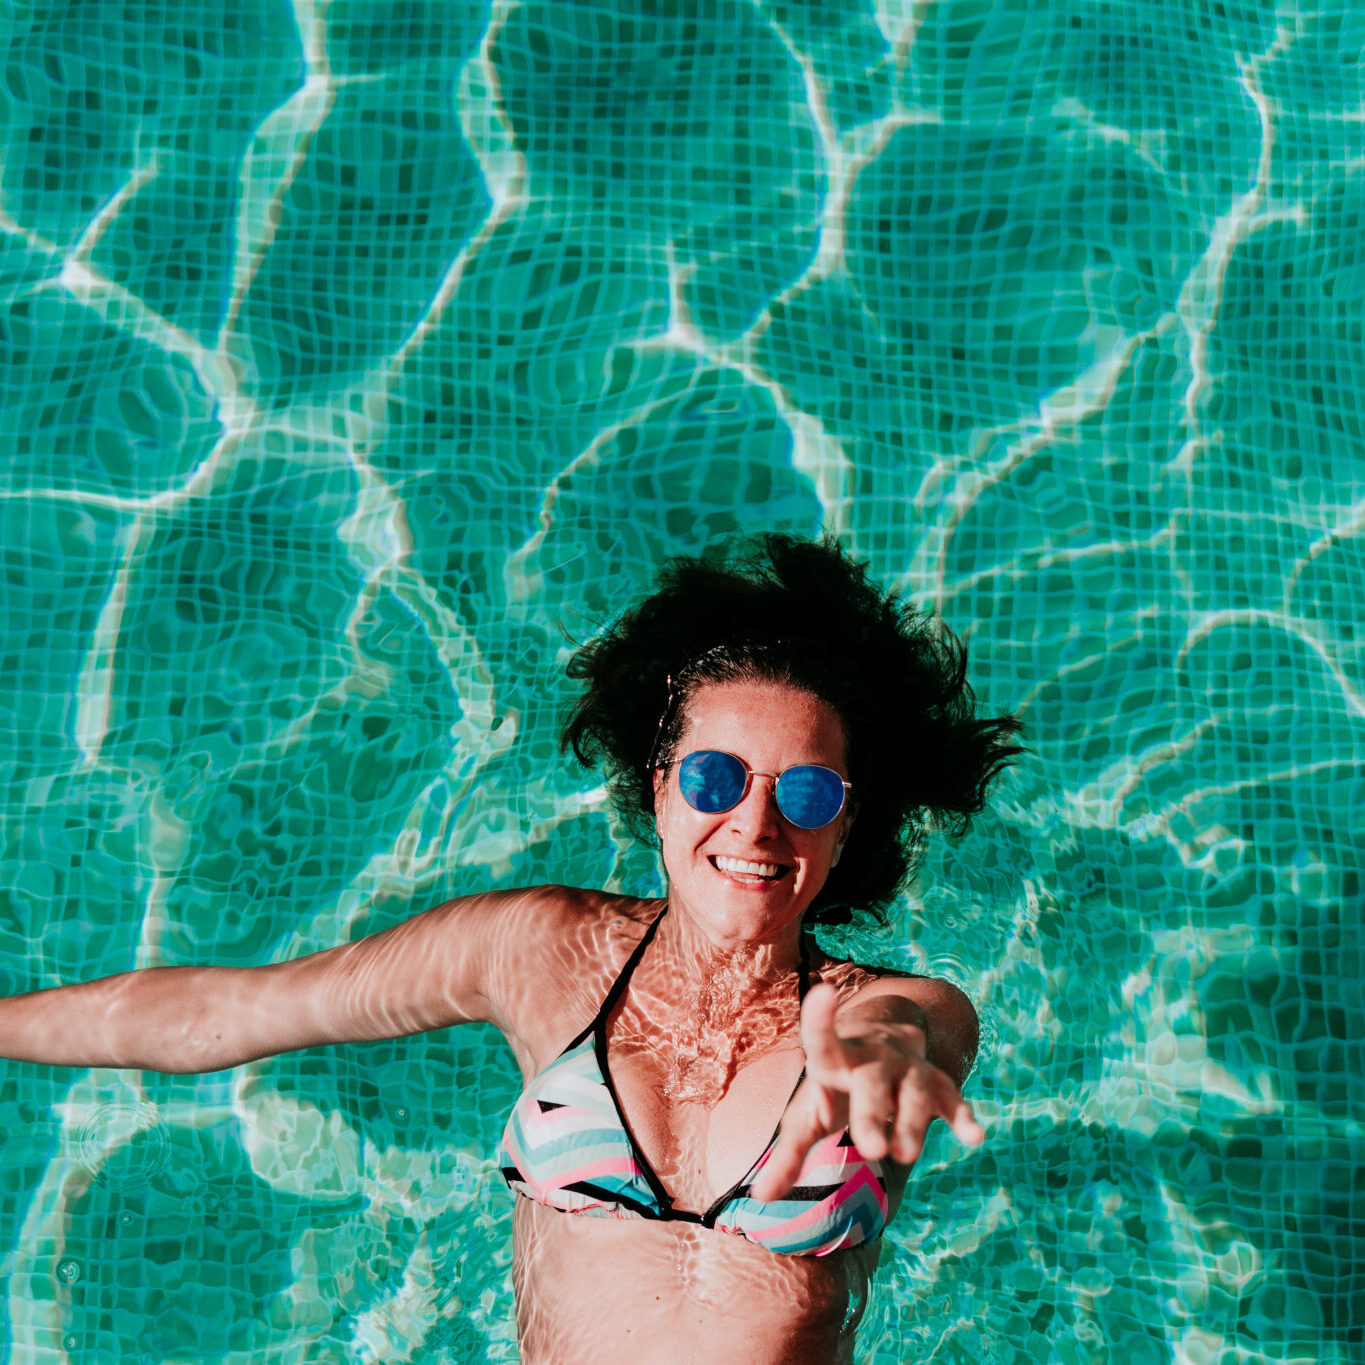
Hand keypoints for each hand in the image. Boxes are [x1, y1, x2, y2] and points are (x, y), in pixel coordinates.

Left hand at [749, 983, 984, 1201]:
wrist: (883, 1036)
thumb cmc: (834, 1084)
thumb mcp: (809, 1114)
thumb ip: (788, 1155)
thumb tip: (760, 1196)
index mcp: (835, 1060)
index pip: (823, 1039)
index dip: (820, 1019)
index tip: (823, 992)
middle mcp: (873, 1059)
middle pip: (872, 1083)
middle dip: (872, 1114)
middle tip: (871, 1150)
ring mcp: (907, 1068)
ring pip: (914, 1092)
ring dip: (912, 1123)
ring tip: (905, 1156)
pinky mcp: (936, 1082)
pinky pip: (951, 1098)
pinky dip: (962, 1116)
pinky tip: (974, 1136)